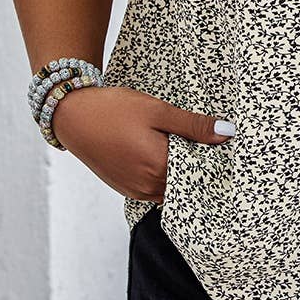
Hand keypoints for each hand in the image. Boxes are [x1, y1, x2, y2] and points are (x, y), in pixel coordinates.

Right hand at [50, 86, 234, 201]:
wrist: (71, 115)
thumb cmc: (113, 110)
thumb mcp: (157, 111)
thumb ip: (193, 125)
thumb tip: (227, 134)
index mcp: (160, 167)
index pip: (201, 171)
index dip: (213, 158)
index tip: (219, 144)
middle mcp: (149, 186)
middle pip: (186, 182)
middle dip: (196, 166)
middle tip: (200, 142)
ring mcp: (135, 190)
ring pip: (170, 187)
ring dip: (178, 172)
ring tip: (178, 146)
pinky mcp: (125, 188)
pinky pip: (154, 189)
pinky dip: (162, 175)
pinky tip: (159, 154)